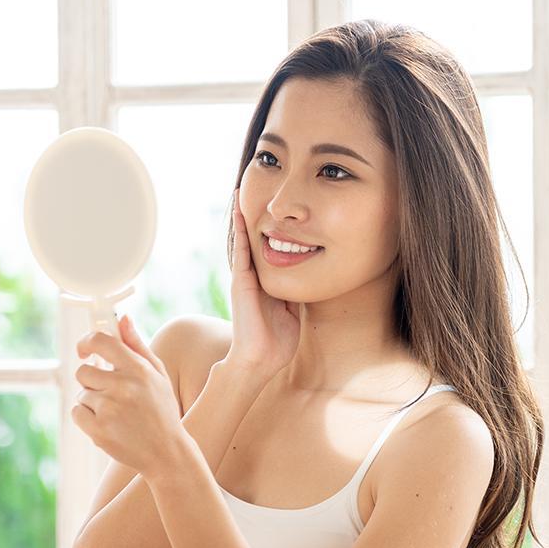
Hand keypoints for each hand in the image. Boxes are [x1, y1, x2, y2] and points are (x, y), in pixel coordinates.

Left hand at [71, 314, 190, 478]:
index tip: (84, 349)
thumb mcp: (158, 375)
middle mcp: (122, 386)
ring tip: (116, 414)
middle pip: (83, 371)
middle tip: (110, 393)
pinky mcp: (98, 430)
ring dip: (93, 402)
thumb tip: (122, 318)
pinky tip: (108, 424)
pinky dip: (87, 419)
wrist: (166, 452)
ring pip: (82, 394)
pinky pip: (77, 412)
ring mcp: (109, 409)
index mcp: (137, 369)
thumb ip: (137, 345)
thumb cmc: (162, 410)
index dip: (86, 342)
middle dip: (92, 381)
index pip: (101, 341)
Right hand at [227, 187, 300, 377]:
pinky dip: (239, 229)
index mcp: (265, 283)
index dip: (270, 230)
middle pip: (253, 240)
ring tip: (239, 190)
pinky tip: (238, 209)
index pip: (268, 250)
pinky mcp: (241, 281)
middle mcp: (252, 277)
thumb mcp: (293, 310)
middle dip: (253, 216)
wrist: (261, 359)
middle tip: (252, 188)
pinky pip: (240, 249)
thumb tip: (310, 277)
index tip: (274, 211)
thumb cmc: (277, 341)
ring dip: (241, 215)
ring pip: (243, 239)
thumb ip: (296, 292)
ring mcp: (244, 277)